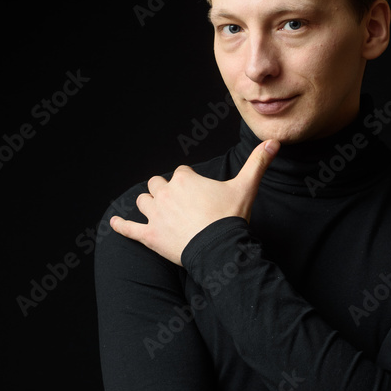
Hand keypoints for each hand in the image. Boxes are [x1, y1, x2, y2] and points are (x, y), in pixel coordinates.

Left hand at [110, 139, 279, 264]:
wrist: (220, 248)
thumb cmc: (231, 217)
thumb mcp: (246, 187)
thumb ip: (258, 163)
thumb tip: (274, 142)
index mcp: (184, 179)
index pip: (181, 173)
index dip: (189, 182)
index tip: (198, 194)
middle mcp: (165, 193)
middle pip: (157, 184)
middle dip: (165, 190)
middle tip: (178, 203)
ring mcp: (155, 215)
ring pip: (143, 201)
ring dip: (148, 204)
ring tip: (157, 212)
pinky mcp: (149, 236)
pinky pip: (129, 228)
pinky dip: (121, 225)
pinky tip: (116, 222)